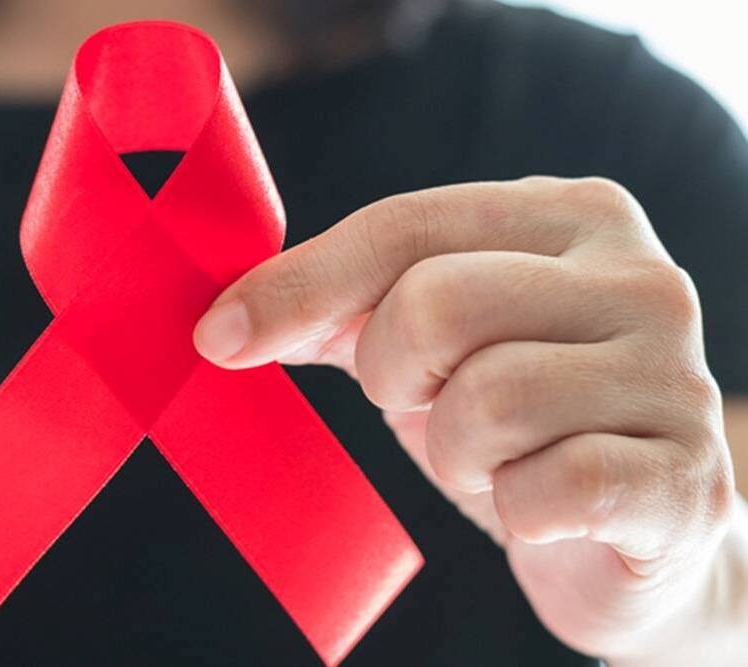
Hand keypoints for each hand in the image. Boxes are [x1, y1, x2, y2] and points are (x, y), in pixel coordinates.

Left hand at [193, 177, 738, 662]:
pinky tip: (543, 504)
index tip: (221, 336)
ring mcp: (672, 373)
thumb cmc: (522, 420)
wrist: (634, 527)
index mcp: (570, 217)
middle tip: (431, 404)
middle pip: (436, 305)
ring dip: (459, 452)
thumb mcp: (431, 345)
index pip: (403, 226)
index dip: (300, 284)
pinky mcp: (685, 475)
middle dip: (399, 376)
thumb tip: (228, 321)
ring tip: (497, 457)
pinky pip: (546, 488)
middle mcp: (636, 277)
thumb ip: (345, 310)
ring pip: (487, 400)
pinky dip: (515, 509)